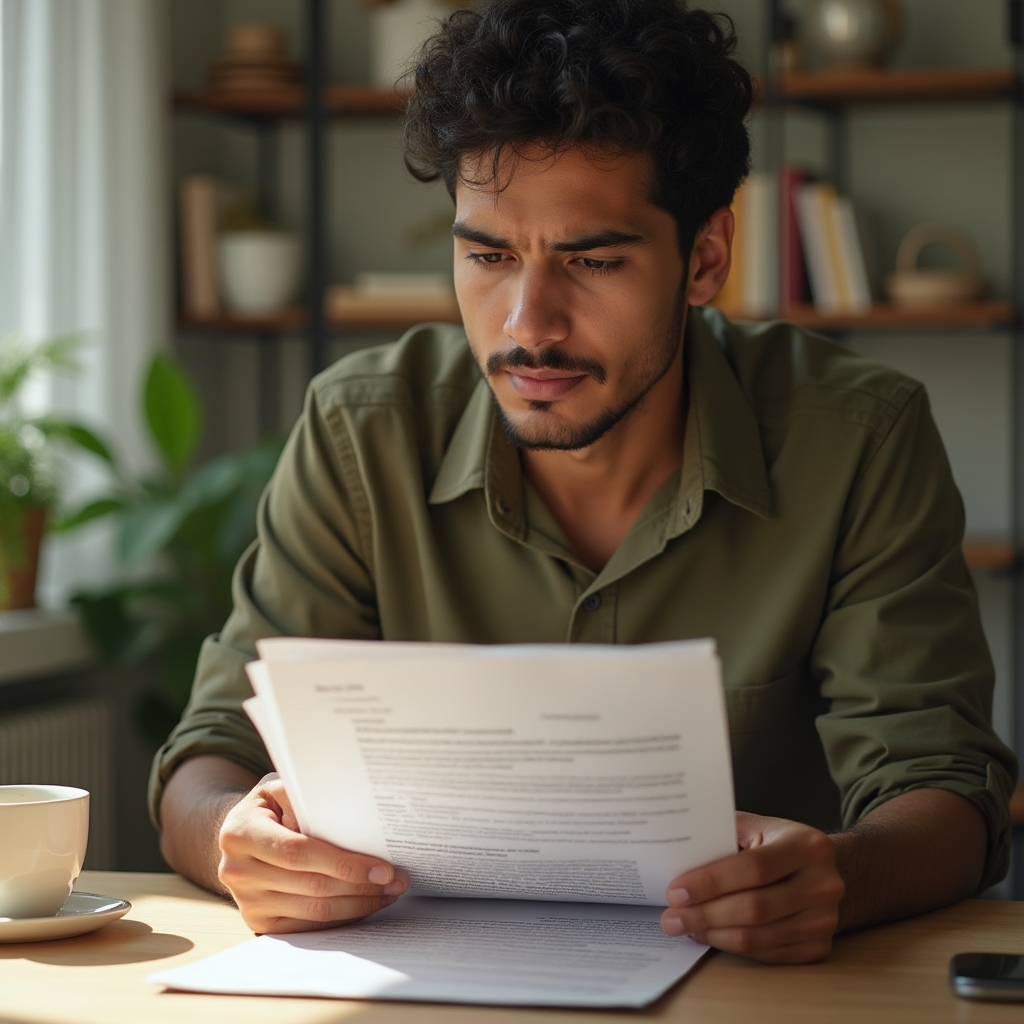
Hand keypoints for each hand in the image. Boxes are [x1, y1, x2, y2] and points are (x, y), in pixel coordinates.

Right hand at [218, 773, 408, 932]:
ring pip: (314, 911)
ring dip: (357, 904)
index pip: (299, 853)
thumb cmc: (269, 806)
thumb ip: (307, 798)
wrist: (237, 834)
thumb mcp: (281, 787)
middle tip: (397, 881)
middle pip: (311, 886)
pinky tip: (364, 904)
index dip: (344, 863)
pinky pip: (308, 926)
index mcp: (241, 832)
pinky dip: (340, 917)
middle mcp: (238, 871)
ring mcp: (246, 901)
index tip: (382, 868)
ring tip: (388, 892)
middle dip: (361, 886)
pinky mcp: (258, 921)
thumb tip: (348, 822)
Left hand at [660, 811, 843, 963]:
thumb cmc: (778, 844)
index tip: (676, 891)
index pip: (754, 867)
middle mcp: (823, 884)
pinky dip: (732, 947)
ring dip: (713, 934)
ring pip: (758, 937)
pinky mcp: (818, 948)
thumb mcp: (758, 826)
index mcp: (807, 845)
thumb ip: (723, 834)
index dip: (711, 882)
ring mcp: (824, 920)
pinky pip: (766, 954)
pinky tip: (710, 935)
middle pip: (754, 907)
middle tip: (671, 917)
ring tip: (685, 927)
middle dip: (705, 914)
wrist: (825, 871)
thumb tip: (677, 847)